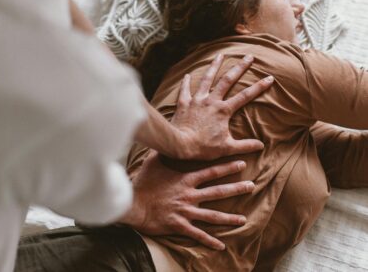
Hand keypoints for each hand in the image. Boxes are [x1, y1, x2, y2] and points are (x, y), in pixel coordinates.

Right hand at [120, 151, 253, 249]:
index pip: (211, 172)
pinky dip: (209, 241)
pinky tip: (221, 245)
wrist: (134, 203)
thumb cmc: (144, 181)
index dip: (228, 167)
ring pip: (212, 215)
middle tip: (252, 186)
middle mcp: (190, 194)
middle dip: (237, 188)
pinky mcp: (179, 225)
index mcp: (186, 179)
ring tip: (244, 219)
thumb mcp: (155, 161)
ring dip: (229, 218)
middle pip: (218, 192)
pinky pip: (197, 234)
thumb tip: (170, 139)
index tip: (241, 164)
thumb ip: (166, 151)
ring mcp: (186, 211)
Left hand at [171, 54, 273, 159]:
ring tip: (220, 54)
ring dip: (214, 66)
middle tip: (248, 56)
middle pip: (227, 80)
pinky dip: (186, 82)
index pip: (245, 96)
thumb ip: (245, 146)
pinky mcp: (184, 103)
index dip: (259, 87)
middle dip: (239, 68)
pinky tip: (188, 74)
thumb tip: (261, 146)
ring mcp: (197, 100)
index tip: (269, 78)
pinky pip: (185, 89)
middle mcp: (211, 101)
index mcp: (223, 110)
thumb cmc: (203, 147)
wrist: (180, 145)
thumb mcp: (227, 148)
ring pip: (207, 79)